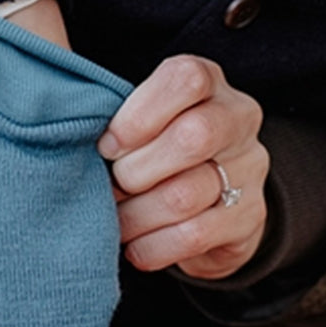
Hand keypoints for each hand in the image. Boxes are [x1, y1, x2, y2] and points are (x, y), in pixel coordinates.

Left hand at [97, 55, 267, 278]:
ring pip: (185, 195)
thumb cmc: (154, 148)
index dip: (139, 116)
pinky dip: (152, 245)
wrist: (208, 201)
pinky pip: (195, 236)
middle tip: (114, 185)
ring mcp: (250, 169)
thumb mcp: (139, 119)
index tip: (108, 146)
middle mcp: (238, 119)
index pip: (186, 80)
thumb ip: (115, 116)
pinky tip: (136, 245)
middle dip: (135, 170)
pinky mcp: (250, 217)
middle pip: (192, 137)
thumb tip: (75, 137)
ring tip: (117, 219)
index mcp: (208, 83)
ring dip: (136, 215)